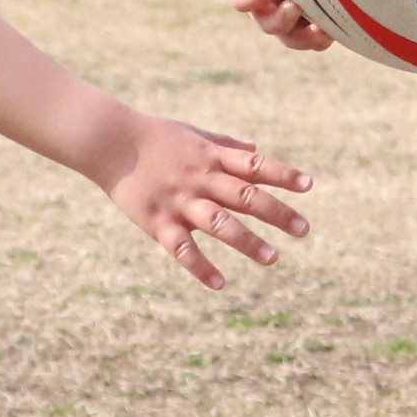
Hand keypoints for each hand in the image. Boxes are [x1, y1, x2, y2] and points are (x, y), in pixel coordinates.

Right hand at [93, 108, 312, 291]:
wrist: (108, 140)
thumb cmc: (153, 135)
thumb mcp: (193, 133)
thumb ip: (225, 143)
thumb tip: (255, 148)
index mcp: (211, 156)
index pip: (255, 165)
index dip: (283, 175)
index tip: (308, 186)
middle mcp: (201, 179)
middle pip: (245, 197)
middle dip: (277, 213)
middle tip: (304, 230)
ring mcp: (180, 201)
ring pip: (220, 224)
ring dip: (248, 242)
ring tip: (274, 258)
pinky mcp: (157, 222)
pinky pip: (183, 249)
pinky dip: (201, 267)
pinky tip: (220, 284)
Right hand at [197, 0, 331, 51]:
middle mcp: (263, 2)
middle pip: (269, 24)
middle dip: (281, 21)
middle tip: (294, 7)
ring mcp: (286, 9)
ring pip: (294, 36)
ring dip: (307, 38)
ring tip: (321, 31)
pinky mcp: (309, 11)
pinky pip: (317, 33)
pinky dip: (327, 34)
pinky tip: (342, 23)